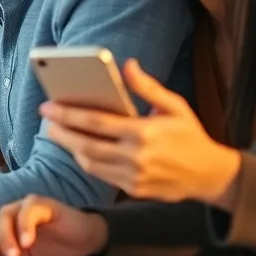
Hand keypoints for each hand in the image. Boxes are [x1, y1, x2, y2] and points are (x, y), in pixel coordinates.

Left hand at [0, 195, 106, 255]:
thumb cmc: (57, 249)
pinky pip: (29, 209)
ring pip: (8, 213)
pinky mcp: (45, 204)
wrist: (86, 240)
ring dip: (8, 234)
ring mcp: (29, 207)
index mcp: (10, 228)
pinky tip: (28, 240)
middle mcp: (16, 214)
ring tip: (16, 253)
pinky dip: (25, 224)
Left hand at [41, 58, 242, 205]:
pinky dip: (86, 161)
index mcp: (144, 132)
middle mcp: (136, 157)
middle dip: (61, 132)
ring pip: (90, 163)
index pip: (96, 122)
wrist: (209, 175)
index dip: (68, 114)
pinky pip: (101, 175)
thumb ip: (148, 87)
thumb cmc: (190, 136)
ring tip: (58, 132)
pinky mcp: (133, 190)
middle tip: (46, 120)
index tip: (49, 107)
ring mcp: (134, 177)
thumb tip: (128, 65)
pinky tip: (79, 148)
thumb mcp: (175, 106)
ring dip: (70, 148)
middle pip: (86, 145)